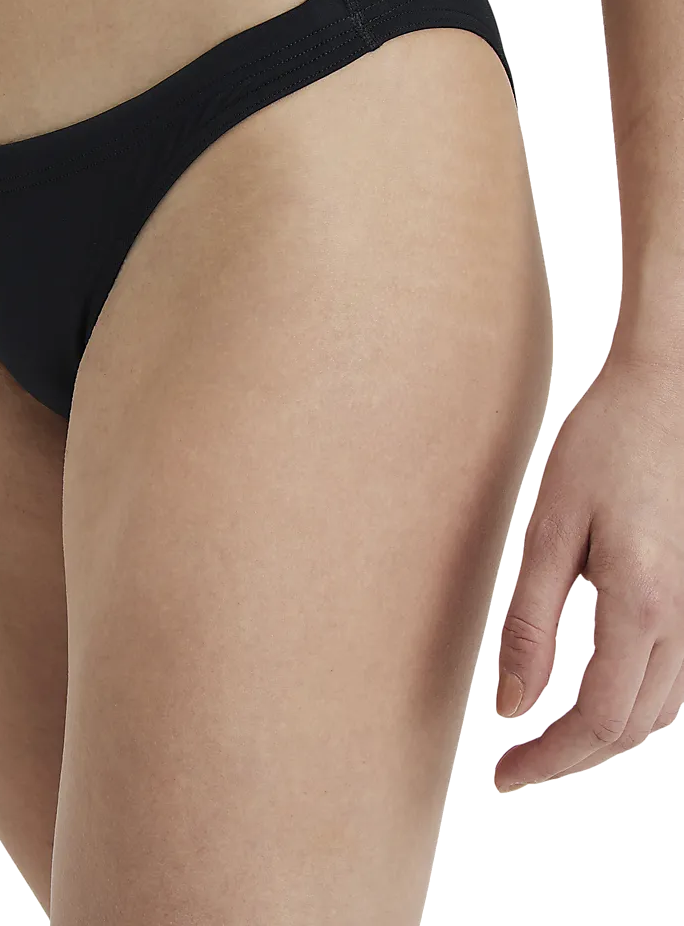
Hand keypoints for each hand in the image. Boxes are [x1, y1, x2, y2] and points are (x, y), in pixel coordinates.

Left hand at [493, 350, 682, 791]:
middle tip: (518, 767)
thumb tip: (514, 704)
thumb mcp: (551, 529)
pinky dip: (640, 703)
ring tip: (551, 738)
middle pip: (634, 728)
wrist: (671, 392)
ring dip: (607, 735)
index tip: (503, 778)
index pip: (595, 720)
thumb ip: (533, 621)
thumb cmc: (604, 447)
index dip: (547, 761)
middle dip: (572, 758)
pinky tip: (604, 692)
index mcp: (643, 605)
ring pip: (666, 711)